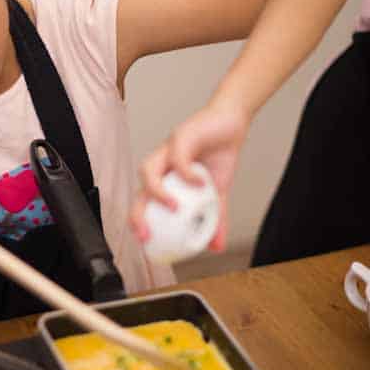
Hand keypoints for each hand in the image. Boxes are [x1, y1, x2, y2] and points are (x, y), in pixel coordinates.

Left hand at [130, 100, 249, 251]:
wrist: (232, 123)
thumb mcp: (219, 192)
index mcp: (166, 177)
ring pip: (148, 170)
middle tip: (147, 232)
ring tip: (175, 207)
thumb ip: (216, 218)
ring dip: (158, 192)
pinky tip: (200, 183)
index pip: (142, 199)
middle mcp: (162, 163)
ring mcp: (169, 149)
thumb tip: (216, 246)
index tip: (145, 240)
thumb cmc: (219, 154)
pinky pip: (177, 157)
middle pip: (138, 188)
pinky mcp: (181, 136)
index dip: (138, 219)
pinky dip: (186, 173)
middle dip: (138, 212)